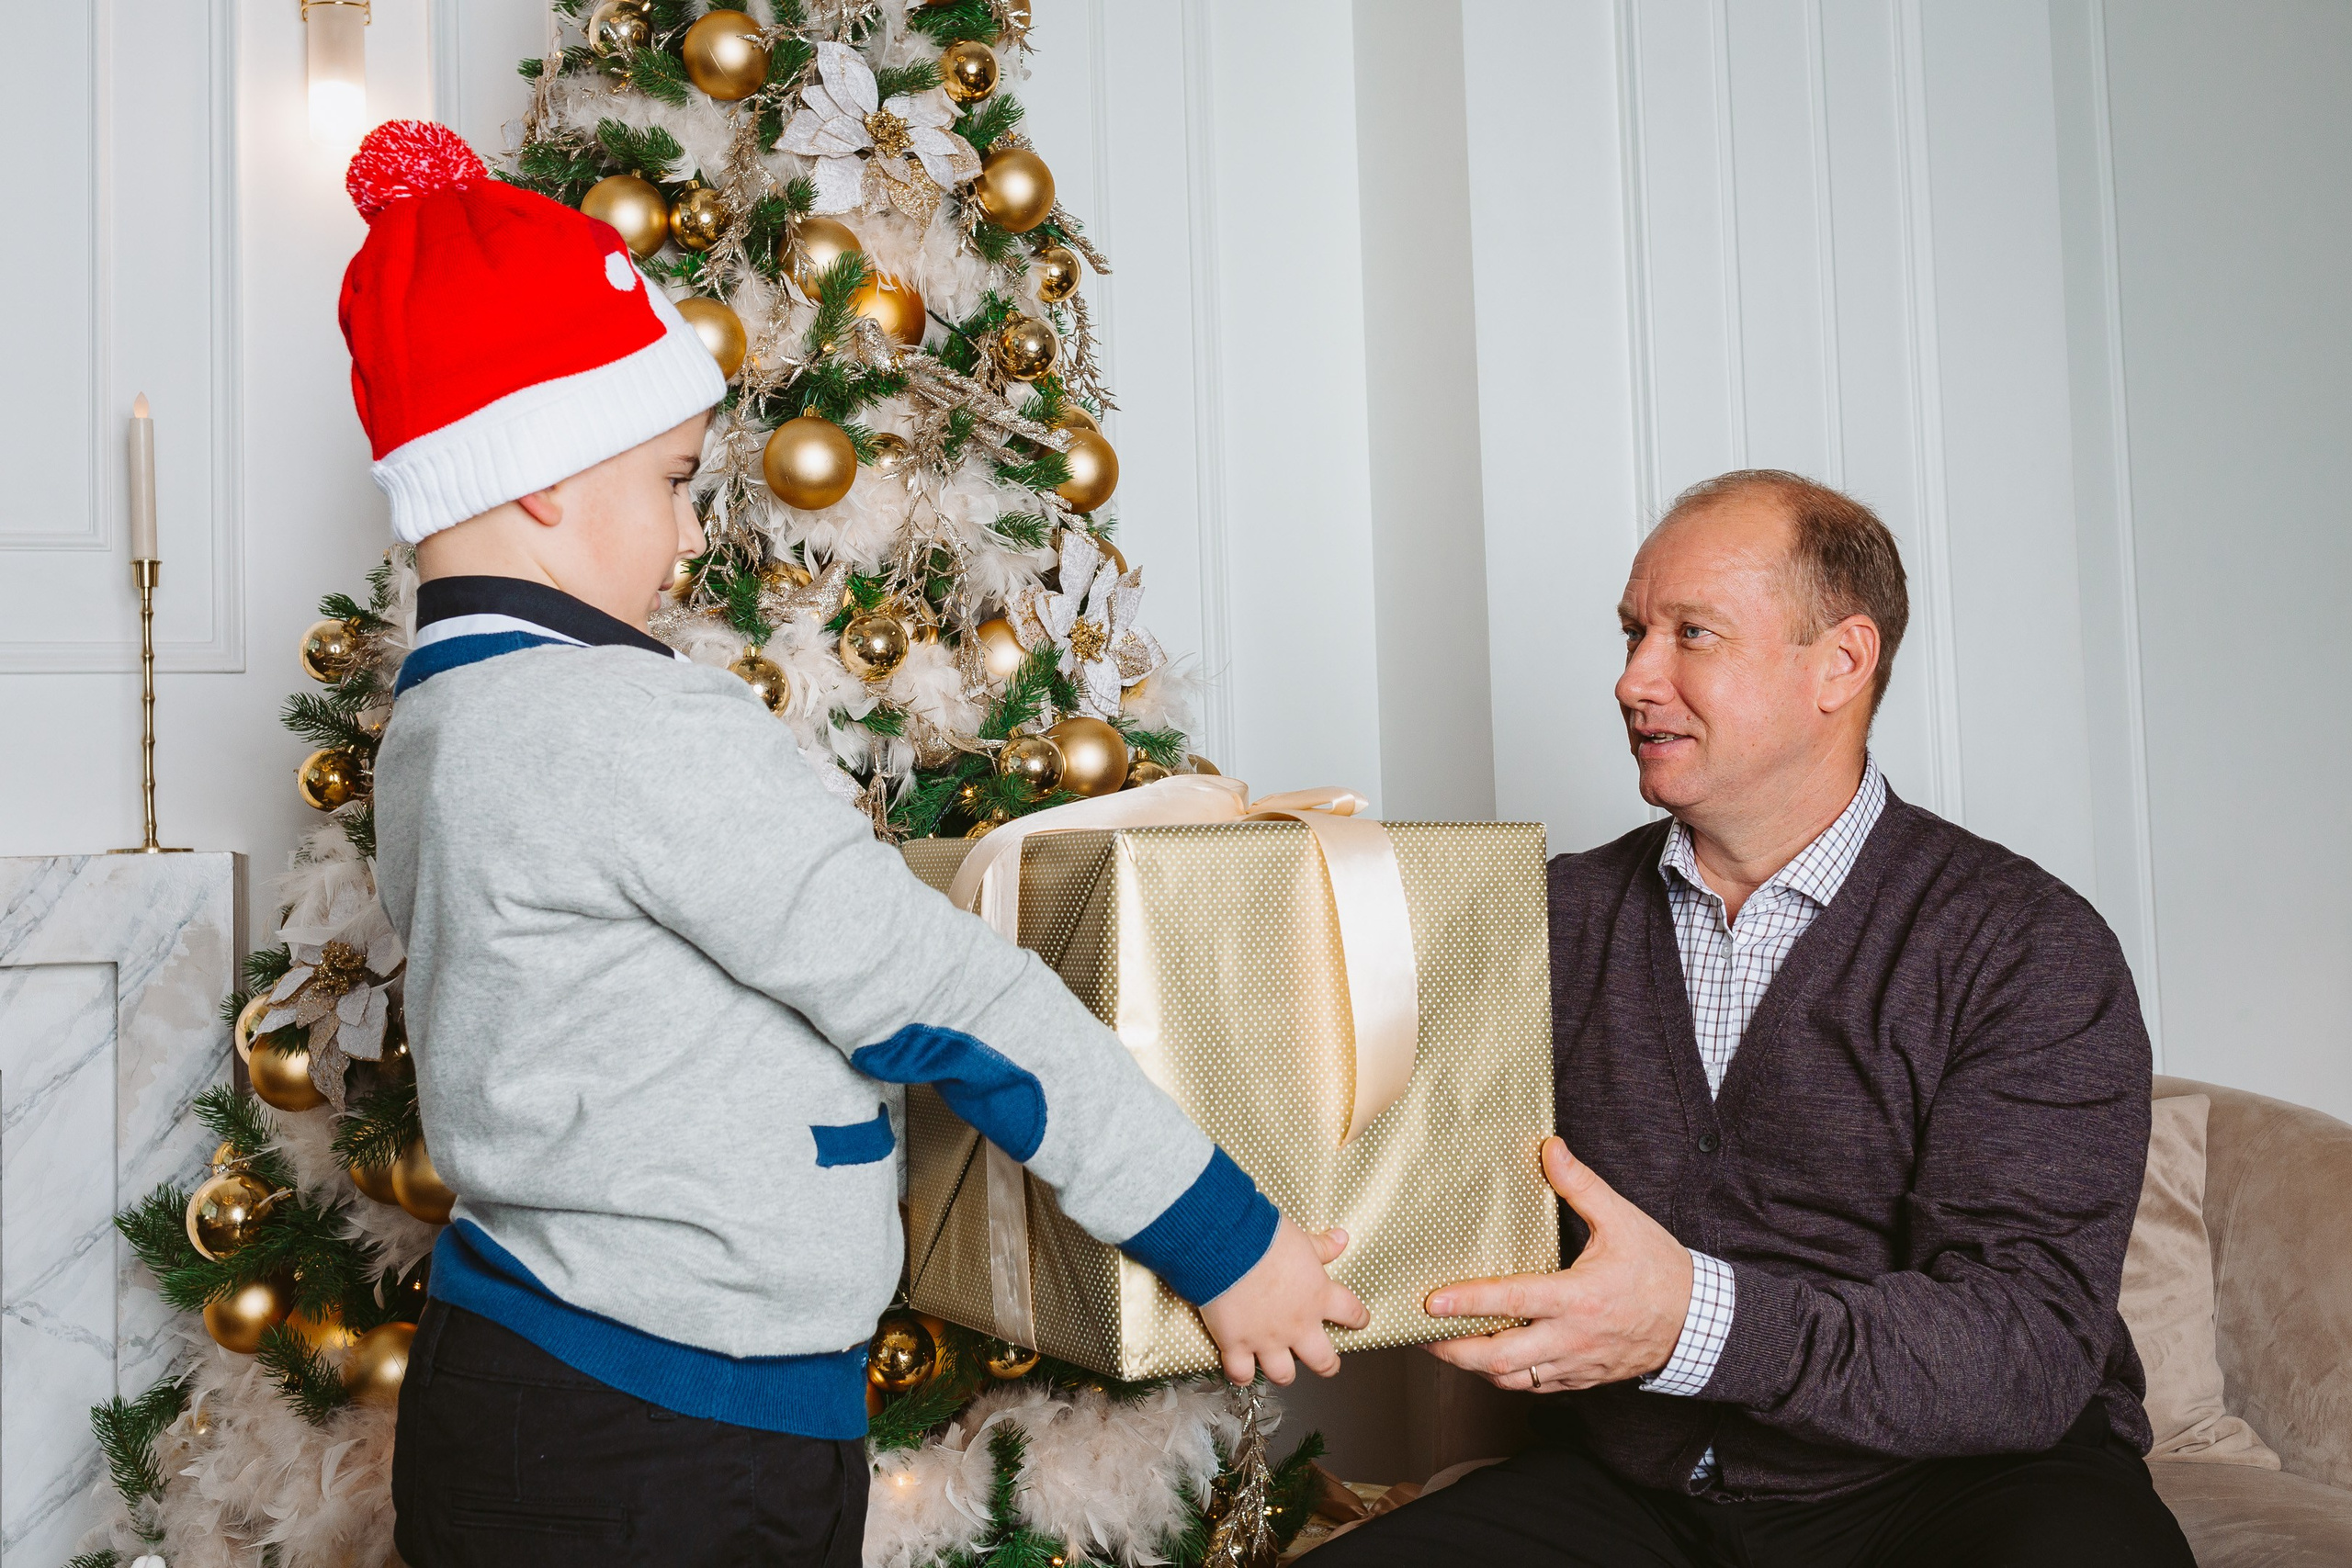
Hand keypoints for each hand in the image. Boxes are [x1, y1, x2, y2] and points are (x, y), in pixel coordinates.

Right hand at [1198, 1218, 1369, 1385]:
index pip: (1351, 1313)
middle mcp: (1297, 1325)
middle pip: (1323, 1360)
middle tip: (1327, 1364)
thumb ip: (1321, 1247)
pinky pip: (1241, 1373)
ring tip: (1281, 1370)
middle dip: (1327, 1365)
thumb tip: (1341, 1239)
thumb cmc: (1265, 1239)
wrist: (1228, 1247)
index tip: (1360, 1321)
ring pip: (1283, 1374)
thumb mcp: (1300, 1239)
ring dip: (1284, 1373)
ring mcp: (1267, 1339)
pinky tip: (1241, 1373)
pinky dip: (1241, 1375)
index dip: (1358, 1319)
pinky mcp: (1236, 1344)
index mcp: (1318, 1297)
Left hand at [1422, 1138, 1693, 1393]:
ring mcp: (1575, 1364)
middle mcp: (1571, 1338)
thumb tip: (1549, 1148)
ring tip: (1444, 1347)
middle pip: (1499, 1358)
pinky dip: (1506, 1377)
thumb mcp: (1623, 1221)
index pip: (1512, 1302)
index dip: (1468, 1303)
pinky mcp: (1582, 1379)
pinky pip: (1534, 1388)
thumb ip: (1581, 1186)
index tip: (1431, 1301)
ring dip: (1474, 1367)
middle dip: (1453, 1351)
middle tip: (1420, 1335)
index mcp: (1578, 1298)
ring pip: (1513, 1380)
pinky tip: (1488, 1359)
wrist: (1699, 1323)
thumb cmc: (1660, 1270)